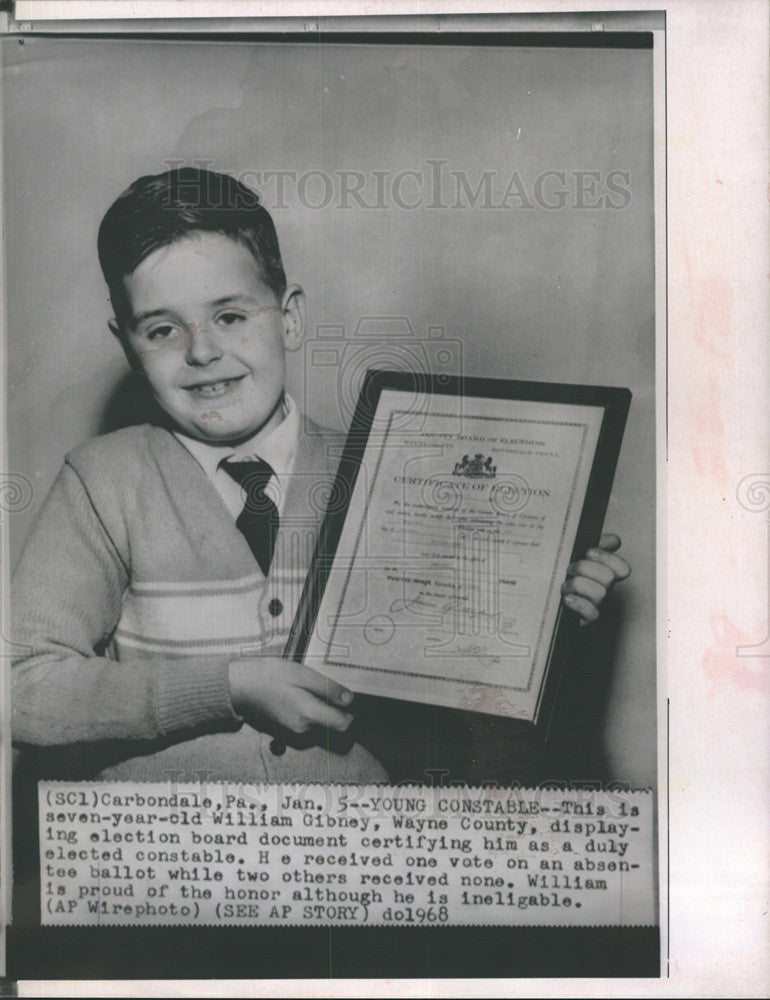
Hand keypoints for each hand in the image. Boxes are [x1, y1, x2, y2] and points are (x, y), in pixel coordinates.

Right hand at [228, 656, 353, 735]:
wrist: (240, 686)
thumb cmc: (270, 676)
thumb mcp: (302, 675)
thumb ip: (327, 689)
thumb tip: (349, 700)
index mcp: (308, 714)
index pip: (343, 724)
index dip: (350, 712)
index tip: (346, 697)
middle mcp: (303, 729)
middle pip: (333, 726)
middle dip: (335, 711)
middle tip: (326, 689)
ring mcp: (293, 732)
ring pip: (320, 726)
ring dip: (321, 712)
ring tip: (309, 690)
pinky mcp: (285, 731)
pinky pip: (307, 726)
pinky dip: (309, 715)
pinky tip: (299, 697)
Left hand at [561, 533, 630, 625]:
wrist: (541, 601)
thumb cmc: (558, 576)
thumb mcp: (572, 556)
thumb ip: (591, 544)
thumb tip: (613, 540)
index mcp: (602, 573)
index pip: (622, 568)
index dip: (609, 558)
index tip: (589, 551)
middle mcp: (602, 589)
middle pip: (608, 577)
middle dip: (586, 568)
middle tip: (569, 568)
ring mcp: (595, 604)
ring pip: (600, 592)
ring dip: (578, 585)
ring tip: (564, 585)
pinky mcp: (585, 619)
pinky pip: (592, 613)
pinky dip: (579, 603)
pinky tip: (566, 598)